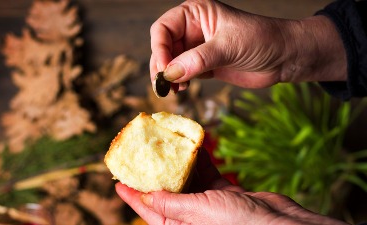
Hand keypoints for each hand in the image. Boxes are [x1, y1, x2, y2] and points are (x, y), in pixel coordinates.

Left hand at [116, 148, 348, 224]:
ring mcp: (208, 203)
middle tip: (142, 155)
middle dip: (154, 174)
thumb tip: (144, 195)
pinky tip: (194, 146)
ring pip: (186, 179)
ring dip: (178, 162)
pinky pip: (207, 173)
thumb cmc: (240, 224)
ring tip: (166, 144)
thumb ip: (170, 204)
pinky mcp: (223, 192)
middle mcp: (191, 215)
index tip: (118, 182)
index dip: (132, 196)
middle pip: (165, 192)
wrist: (279, 223)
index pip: (149, 210)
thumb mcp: (198, 212)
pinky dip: (201, 160)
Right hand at [150, 0, 345, 90]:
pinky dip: (179, 82)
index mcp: (196, 13)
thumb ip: (198, 59)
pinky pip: (183, 74)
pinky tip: (183, 88)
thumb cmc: (262, 39)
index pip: (164, 29)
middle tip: (164, 85)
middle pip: (163, 47)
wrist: (285, 57)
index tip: (165, 69)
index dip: (160, 49)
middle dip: (162, 65)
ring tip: (175, 89)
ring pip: (171, 62)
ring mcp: (198, 48)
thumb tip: (170, 73)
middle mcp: (193, 30)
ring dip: (168, 77)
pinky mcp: (204, 66)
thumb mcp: (229, 46)